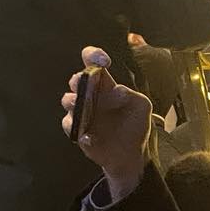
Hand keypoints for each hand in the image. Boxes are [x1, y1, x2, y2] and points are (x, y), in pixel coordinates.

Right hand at [61, 46, 152, 203]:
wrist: (129, 155)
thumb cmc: (135, 126)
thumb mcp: (142, 107)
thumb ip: (133, 95)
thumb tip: (117, 90)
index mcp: (105, 85)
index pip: (93, 62)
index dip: (93, 55)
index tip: (102, 61)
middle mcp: (90, 95)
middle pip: (76, 79)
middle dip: (79, 79)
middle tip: (84, 83)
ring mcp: (82, 112)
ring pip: (67, 99)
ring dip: (73, 101)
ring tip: (81, 105)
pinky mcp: (77, 130)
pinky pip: (70, 125)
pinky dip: (78, 129)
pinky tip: (90, 136)